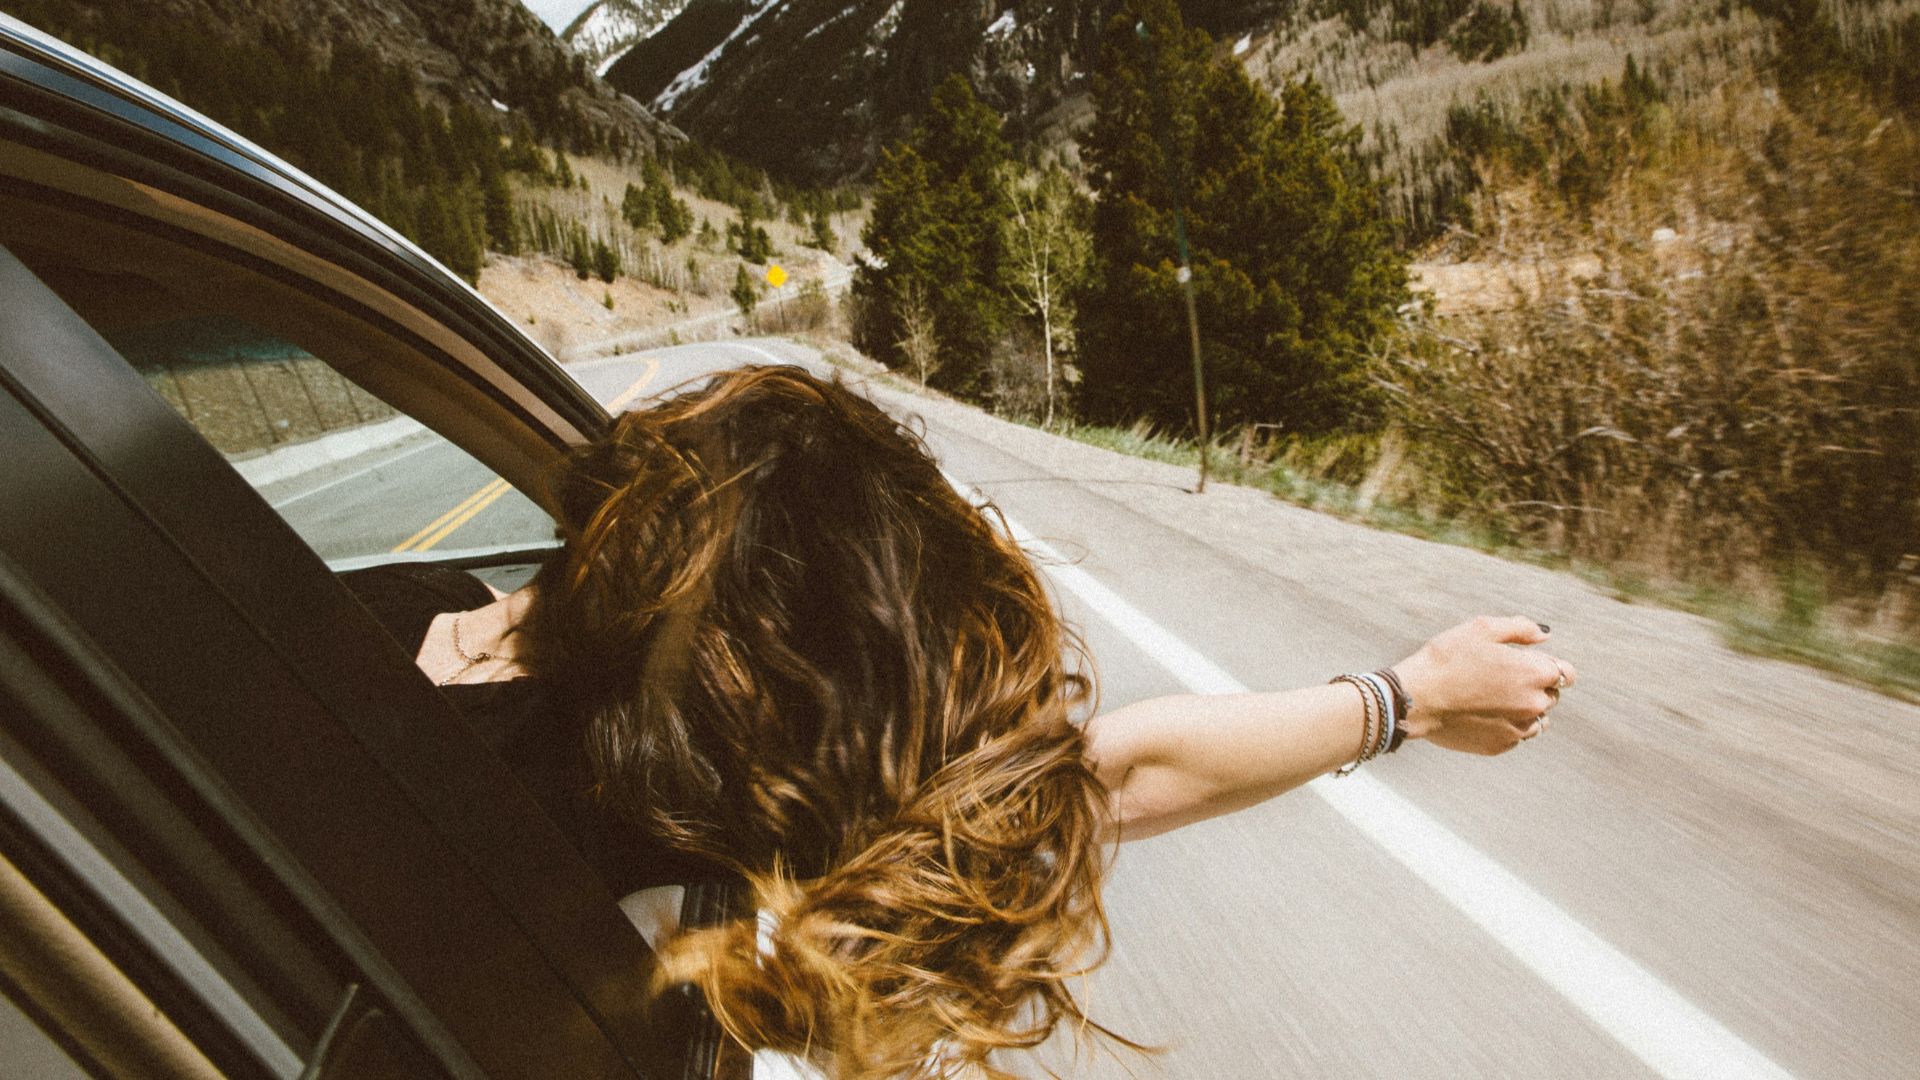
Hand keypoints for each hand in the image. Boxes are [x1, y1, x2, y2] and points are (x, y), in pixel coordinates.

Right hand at [1390, 616, 1574, 755]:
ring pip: (1537, 720)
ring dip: (1524, 709)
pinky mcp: (1501, 745)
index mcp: (1535, 673)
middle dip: (1535, 686)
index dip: (1550, 665)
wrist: (1416, 698)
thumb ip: (1521, 629)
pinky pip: (1516, 735)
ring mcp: (1518, 729)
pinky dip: (1506, 725)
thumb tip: (1545, 635)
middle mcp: (1534, 704)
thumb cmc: (1447, 659)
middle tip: (1500, 678)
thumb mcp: (1482, 629)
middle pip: (1552, 696)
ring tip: (1493, 698)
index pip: (1568, 673)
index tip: (1529, 663)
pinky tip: (1481, 714)